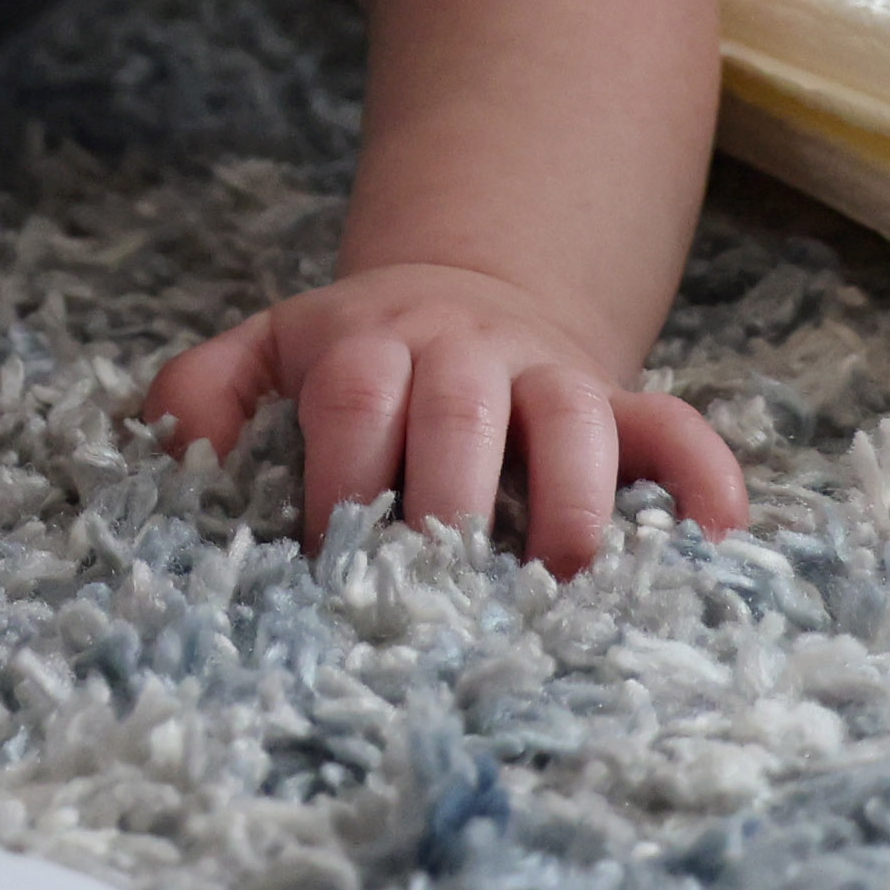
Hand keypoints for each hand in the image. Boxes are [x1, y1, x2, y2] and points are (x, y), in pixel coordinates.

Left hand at [149, 262, 749, 574]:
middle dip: (448, 500)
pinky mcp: (618, 408)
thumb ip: (204, 390)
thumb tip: (172, 451)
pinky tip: (717, 536)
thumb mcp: (271, 349)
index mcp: (371, 345)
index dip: (340, 476)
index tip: (325, 564)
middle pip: (460, 412)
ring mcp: (549, 380)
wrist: (465, 296)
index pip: (354, 399)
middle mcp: (466, 356)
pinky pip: (674, 427)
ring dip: (568, 499)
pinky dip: (701, 475)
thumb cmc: (358, 358)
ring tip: (559, 581)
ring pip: (573, 420)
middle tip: (435, 592)